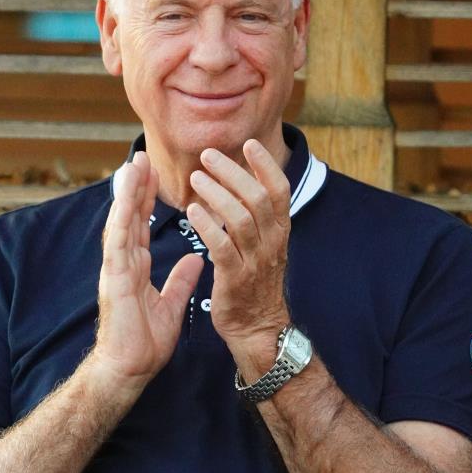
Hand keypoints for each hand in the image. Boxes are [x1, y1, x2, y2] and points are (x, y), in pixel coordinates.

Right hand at [92, 151, 203, 390]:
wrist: (129, 368)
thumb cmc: (143, 343)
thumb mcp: (170, 305)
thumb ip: (180, 280)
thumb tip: (195, 260)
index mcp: (134, 268)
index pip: (141, 226)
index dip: (147, 200)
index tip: (154, 175)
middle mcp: (123, 263)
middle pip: (129, 217)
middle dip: (136, 187)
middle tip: (142, 157)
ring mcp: (116, 269)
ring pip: (120, 222)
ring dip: (126, 193)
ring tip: (132, 165)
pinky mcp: (115, 278)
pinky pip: (118, 241)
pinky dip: (122, 217)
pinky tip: (126, 198)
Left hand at [187, 140, 290, 362]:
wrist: (257, 329)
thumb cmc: (254, 283)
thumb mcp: (264, 247)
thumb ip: (257, 218)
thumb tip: (241, 183)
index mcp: (280, 232)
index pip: (280, 190)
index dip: (266, 165)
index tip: (249, 143)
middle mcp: (272, 244)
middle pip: (258, 198)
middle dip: (234, 172)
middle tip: (208, 155)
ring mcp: (255, 262)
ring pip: (241, 219)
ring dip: (217, 194)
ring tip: (196, 178)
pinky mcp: (235, 280)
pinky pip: (222, 247)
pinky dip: (207, 226)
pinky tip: (192, 211)